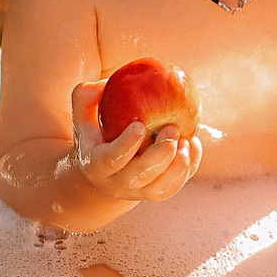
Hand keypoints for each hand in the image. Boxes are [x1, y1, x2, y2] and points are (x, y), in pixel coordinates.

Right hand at [68, 78, 203, 203]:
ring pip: (161, 187)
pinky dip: (189, 168)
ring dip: (178, 165)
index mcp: (96, 165)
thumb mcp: (83, 116)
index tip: (139, 125)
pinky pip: (175, 186)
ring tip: (187, 140)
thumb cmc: (96, 134)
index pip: (111, 159)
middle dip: (159, 154)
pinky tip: (193, 144)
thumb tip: (106, 83)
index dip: (126, 145)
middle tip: (172, 128)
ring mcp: (138, 192)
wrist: (105, 172)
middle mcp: (117, 183)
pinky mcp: (155, 194)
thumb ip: (86, 97)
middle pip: (140, 175)